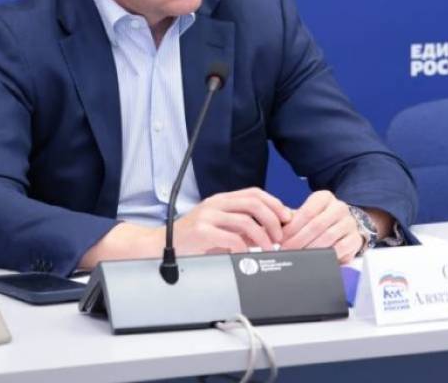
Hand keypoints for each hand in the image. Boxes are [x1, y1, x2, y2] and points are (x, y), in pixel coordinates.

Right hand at [175, 187, 292, 253]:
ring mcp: (208, 216)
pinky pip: (231, 238)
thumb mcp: (220, 227)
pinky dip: (243, 247)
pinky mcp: (201, 232)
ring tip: (267, 248)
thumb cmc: (192, 238)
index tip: (286, 217)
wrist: (161, 245)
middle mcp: (216, 203)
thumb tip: (269, 232)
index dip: (274, 203)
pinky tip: (246, 254)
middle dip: (272, 219)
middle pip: (254, 203)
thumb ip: (242, 227)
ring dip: (262, 236)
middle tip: (279, 236)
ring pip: (246, 220)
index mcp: (222, 199)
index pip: (255, 193)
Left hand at [280, 190, 362, 263]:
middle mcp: (339, 207)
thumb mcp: (304, 216)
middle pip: (317, 225)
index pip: (307, 212)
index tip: (281, 240)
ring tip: (298, 257)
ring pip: (328, 237)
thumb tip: (269, 228)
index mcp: (324, 198)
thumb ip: (289, 219)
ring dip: (311, 249)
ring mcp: (349, 222)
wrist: (344, 226)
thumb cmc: (319, 221)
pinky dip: (327, 256)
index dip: (293, 228)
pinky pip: (341, 248)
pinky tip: (317, 260)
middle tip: (287, 251)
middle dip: (299, 240)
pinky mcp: (355, 238)